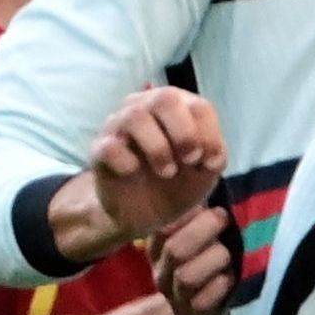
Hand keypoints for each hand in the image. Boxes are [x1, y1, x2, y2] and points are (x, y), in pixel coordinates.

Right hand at [89, 88, 225, 239]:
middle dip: (184, 132)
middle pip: (165, 99)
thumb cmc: (176, 184)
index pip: (199, 106)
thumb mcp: (203, 174)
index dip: (210, 134)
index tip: (211, 164)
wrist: (142, 215)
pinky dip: (126, 161)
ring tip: (167, 171)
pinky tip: (134, 173)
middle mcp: (147, 107)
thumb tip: (212, 157)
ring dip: (158, 147)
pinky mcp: (100, 149)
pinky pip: (109, 146)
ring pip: (135, 116)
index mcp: (178, 109)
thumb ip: (214, 158)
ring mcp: (120, 125)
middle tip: (190, 160)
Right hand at [149, 206, 236, 314]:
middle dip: (202, 230)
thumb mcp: (193, 239)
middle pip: (174, 250)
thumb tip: (211, 178)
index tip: (204, 204)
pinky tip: (228, 277)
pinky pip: (203, 302)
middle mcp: (162, 271)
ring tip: (226, 254)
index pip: (161, 228)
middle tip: (222, 217)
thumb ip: (197, 215)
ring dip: (213, 259)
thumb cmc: (201, 265)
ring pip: (186, 276)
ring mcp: (176, 296)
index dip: (183, 214)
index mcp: (157, 248)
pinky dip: (219, 286)